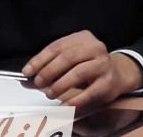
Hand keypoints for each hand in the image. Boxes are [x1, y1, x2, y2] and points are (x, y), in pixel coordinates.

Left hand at [22, 30, 142, 106]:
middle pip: (68, 57)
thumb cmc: (89, 67)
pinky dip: (73, 100)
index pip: (57, 46)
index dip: (40, 59)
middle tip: (39, 83)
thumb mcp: (68, 62)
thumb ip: (47, 68)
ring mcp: (103, 64)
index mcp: (83, 38)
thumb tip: (26, 79)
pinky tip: (64, 104)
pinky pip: (88, 92)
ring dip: (60, 85)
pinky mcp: (108, 81)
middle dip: (49, 71)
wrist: (116, 74)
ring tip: (50, 93)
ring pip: (78, 72)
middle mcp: (95, 47)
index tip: (28, 71)